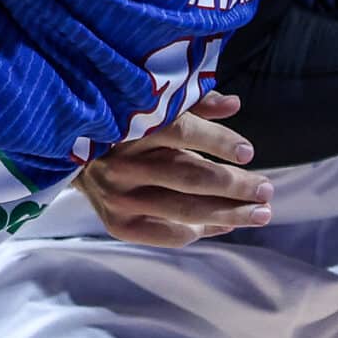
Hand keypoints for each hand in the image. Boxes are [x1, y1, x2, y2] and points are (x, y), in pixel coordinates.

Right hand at [74, 92, 272, 246]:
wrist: (69, 158)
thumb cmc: (121, 126)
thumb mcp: (151, 107)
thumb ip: (192, 103)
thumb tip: (233, 105)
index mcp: (132, 124)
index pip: (182, 131)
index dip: (218, 141)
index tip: (248, 152)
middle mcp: (124, 163)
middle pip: (189, 176)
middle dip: (234, 185)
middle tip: (267, 190)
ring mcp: (119, 197)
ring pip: (184, 210)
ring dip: (228, 214)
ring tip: (261, 213)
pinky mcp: (117, 224)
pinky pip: (167, 233)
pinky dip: (199, 231)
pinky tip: (224, 225)